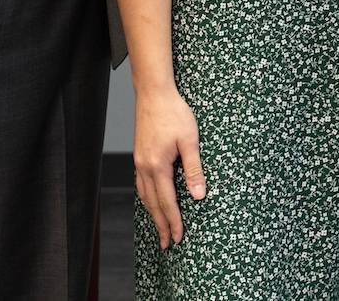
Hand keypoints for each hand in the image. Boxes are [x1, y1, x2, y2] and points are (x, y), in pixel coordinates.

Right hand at [134, 88, 204, 245]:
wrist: (153, 93)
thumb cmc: (174, 112)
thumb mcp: (190, 140)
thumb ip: (194, 169)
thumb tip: (199, 195)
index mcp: (157, 166)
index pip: (167, 202)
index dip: (173, 222)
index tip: (178, 238)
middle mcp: (144, 167)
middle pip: (153, 204)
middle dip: (161, 225)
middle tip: (166, 244)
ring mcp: (139, 162)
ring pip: (144, 196)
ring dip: (153, 214)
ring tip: (159, 228)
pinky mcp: (139, 156)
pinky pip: (141, 184)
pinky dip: (146, 198)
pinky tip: (151, 201)